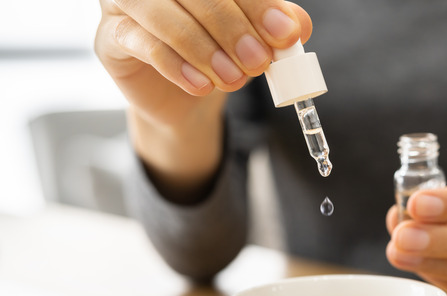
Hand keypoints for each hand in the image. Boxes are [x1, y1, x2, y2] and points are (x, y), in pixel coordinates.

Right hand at [95, 0, 311, 201]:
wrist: (184, 97)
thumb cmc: (218, 55)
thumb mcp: (254, 40)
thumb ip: (275, 27)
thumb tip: (298, 25)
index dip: (257, 5)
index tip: (284, 35)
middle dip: (232, 27)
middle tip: (258, 60)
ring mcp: (127, 4)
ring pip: (163, 15)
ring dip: (204, 49)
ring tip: (233, 78)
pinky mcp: (110, 37)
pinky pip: (143, 45)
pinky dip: (177, 66)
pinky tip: (202, 85)